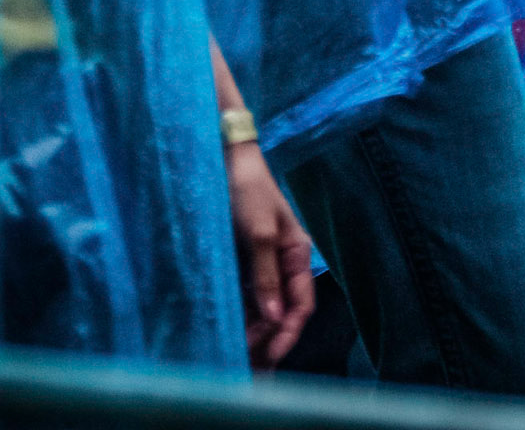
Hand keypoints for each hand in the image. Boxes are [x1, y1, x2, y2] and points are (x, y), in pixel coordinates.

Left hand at [225, 142, 314, 366]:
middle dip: (269, 339)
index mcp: (297, 254)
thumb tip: (275, 319)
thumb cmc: (248, 191)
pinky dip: (239, 318)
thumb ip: (267, 276)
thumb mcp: (260, 233)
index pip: (301, 303)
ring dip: (253, 333)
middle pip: (282, 312)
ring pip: (262, 310)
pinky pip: (244, 299)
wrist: (223, 161)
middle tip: (248, 363)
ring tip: (236, 355)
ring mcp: (261, 266)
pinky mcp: (240, 265)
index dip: (289, 332)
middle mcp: (282, 264)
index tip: (270, 355)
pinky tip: (228, 332)